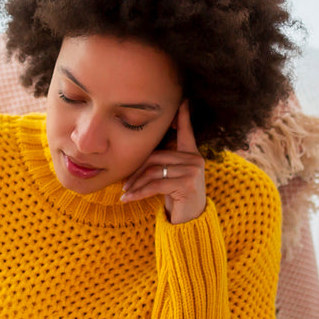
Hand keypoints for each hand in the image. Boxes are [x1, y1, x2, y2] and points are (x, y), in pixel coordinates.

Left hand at [121, 100, 206, 223]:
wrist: (191, 219)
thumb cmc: (177, 195)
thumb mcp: (169, 176)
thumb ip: (160, 164)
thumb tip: (137, 158)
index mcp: (191, 154)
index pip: (187, 131)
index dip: (184, 116)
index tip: (183, 99)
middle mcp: (194, 159)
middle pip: (156, 157)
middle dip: (137, 171)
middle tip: (124, 184)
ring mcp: (192, 171)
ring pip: (153, 172)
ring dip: (135, 184)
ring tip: (125, 193)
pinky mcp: (187, 184)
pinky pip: (155, 185)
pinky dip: (138, 193)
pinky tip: (126, 200)